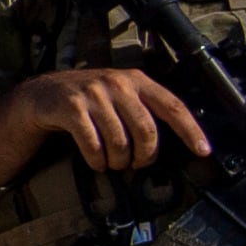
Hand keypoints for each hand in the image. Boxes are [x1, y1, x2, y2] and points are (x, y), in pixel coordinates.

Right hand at [0, 67, 211, 194]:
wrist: (42, 95)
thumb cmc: (89, 102)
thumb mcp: (120, 97)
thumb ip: (144, 111)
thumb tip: (178, 143)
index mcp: (137, 80)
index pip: (173, 106)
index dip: (190, 131)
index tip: (203, 152)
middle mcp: (118, 83)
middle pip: (146, 131)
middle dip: (144, 156)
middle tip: (136, 165)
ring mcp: (93, 94)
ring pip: (120, 141)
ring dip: (118, 162)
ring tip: (112, 164)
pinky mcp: (71, 108)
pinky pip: (93, 145)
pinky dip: (97, 161)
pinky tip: (96, 162)